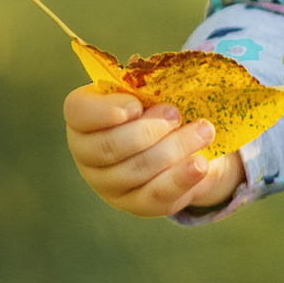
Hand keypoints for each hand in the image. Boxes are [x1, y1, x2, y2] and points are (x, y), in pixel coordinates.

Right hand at [64, 84, 243, 218]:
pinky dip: (181, 179)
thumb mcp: (151, 91)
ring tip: (204, 131)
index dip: (105, 111)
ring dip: (174, 148)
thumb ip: (151, 86)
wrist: (179, 144)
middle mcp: (87, 154)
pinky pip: (156, 196)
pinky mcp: (135, 204)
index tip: (136, 105)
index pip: (79, 112)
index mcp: (84, 117)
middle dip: (147, 131)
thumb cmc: (157, 109)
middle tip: (176, 115)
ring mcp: (109, 183)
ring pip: (137, 170)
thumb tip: (173, 78)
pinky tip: (201, 164)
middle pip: (109, 147)